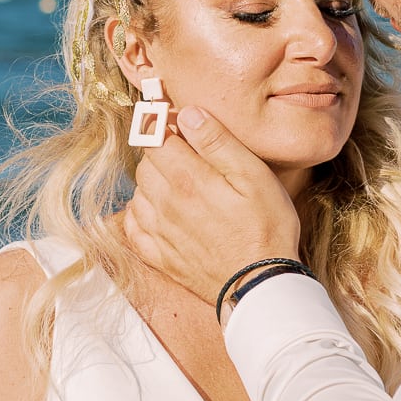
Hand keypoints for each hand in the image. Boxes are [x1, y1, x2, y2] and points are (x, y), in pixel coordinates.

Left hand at [124, 108, 301, 305]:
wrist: (262, 285)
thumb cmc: (266, 227)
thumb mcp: (254, 175)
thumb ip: (218, 141)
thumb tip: (188, 114)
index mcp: (187, 179)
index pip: (154, 138)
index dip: (163, 126)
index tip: (178, 125)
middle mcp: (165, 204)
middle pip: (145, 164)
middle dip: (161, 154)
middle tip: (188, 156)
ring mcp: (160, 232)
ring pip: (138, 193)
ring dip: (153, 182)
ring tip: (181, 184)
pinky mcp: (161, 256)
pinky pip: (134, 227)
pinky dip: (141, 213)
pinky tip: (160, 211)